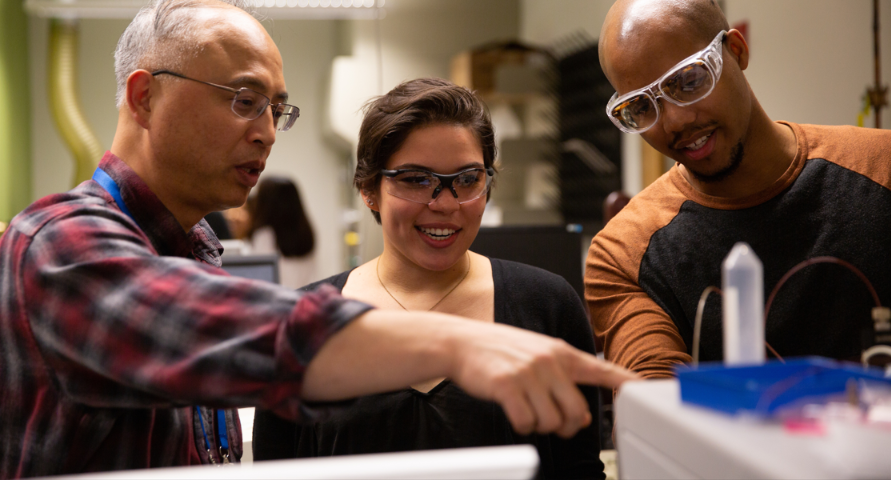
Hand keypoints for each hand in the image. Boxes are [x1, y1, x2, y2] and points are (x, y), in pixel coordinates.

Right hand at [302, 309, 637, 437]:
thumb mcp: (537, 353)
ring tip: (525, 407)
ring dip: (539, 424)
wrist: (461, 342)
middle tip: (549, 418)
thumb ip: (562, 376)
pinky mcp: (508, 386)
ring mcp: (529, 373)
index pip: (605, 370)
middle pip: (578, 413)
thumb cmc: (499, 350)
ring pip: (552, 422)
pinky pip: (526, 424)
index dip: (628, 384)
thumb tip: (581, 411)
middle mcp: (550, 361)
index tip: (648, 391)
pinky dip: (520, 425)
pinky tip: (511, 410)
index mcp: (561, 352)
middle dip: (565, 424)